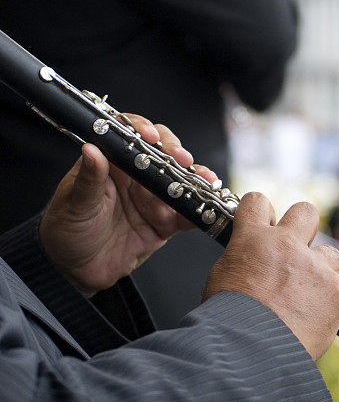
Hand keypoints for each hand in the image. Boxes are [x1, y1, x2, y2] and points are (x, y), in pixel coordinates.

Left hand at [39, 116, 215, 294]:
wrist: (76, 271)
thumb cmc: (67, 232)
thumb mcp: (73, 204)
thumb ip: (89, 179)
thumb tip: (92, 149)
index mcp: (111, 165)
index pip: (130, 137)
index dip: (143, 131)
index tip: (151, 136)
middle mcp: (135, 178)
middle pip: (162, 154)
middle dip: (176, 153)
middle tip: (182, 159)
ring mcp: (153, 199)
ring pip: (180, 182)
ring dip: (196, 179)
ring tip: (205, 181)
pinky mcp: (165, 223)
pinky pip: (186, 214)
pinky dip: (200, 211)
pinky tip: (208, 207)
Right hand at [202, 193, 338, 359]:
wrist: (249, 351)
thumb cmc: (228, 323)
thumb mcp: (222, 280)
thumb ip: (243, 263)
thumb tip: (252, 266)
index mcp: (253, 239)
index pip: (258, 203)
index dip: (262, 213)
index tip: (265, 226)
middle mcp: (288, 246)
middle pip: (306, 212)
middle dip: (304, 227)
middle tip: (297, 252)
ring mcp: (317, 268)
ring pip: (332, 255)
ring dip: (323, 273)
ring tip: (308, 300)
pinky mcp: (338, 292)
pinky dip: (338, 304)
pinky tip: (322, 319)